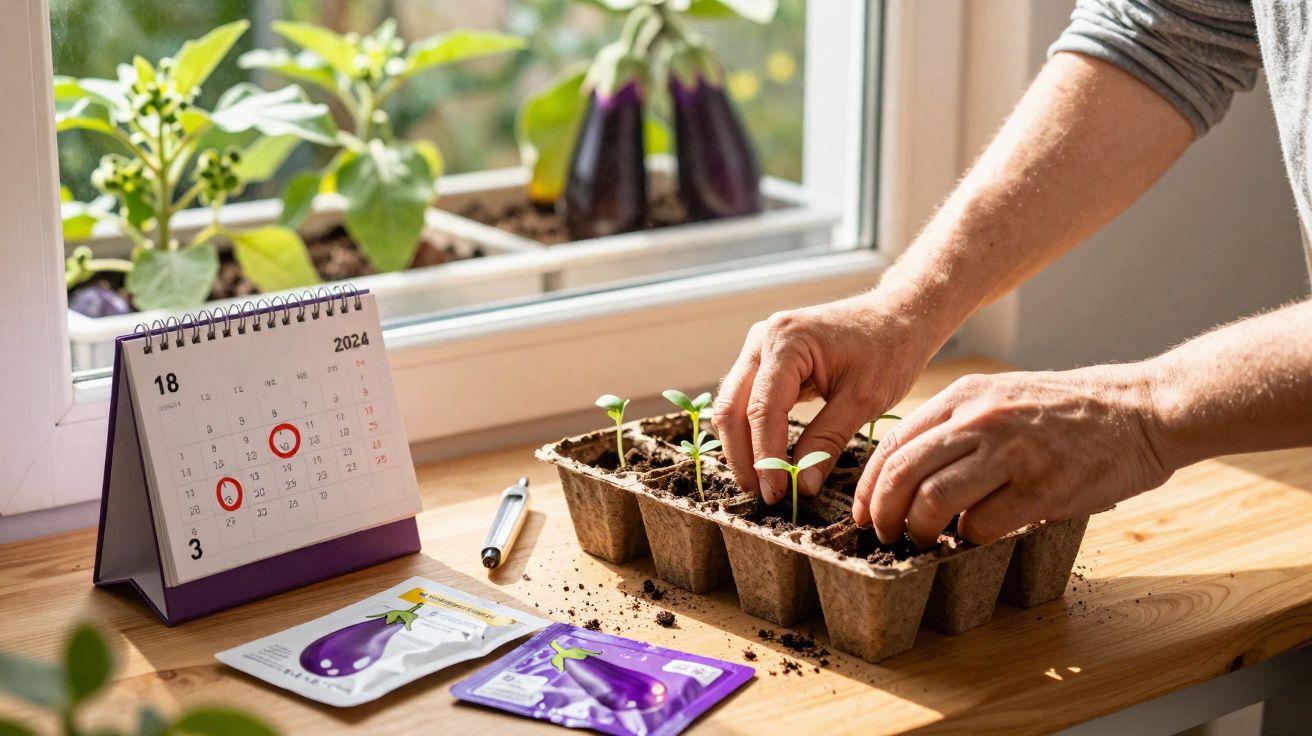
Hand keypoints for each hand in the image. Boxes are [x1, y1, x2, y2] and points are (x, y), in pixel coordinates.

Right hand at [713, 293, 942, 503]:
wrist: (899, 315)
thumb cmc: (889, 348)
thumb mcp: (864, 399)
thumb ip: (828, 440)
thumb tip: (803, 486)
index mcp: (786, 341)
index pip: (761, 409)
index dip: (765, 457)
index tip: (776, 494)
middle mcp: (762, 339)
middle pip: (731, 407)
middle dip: (743, 456)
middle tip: (762, 496)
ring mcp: (759, 347)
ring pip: (732, 405)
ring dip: (742, 446)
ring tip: (763, 483)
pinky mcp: (765, 360)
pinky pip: (745, 399)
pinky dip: (751, 431)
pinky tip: (766, 459)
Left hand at [853, 366, 1171, 546]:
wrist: (1143, 408)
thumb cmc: (1068, 410)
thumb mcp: (1001, 396)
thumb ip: (956, 425)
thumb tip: (908, 471)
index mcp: (965, 396)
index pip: (894, 443)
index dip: (869, 484)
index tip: (863, 511)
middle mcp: (982, 419)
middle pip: (903, 473)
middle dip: (883, 512)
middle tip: (885, 534)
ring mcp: (1012, 452)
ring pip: (933, 500)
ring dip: (921, 530)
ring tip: (925, 540)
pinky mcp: (1044, 487)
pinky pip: (983, 525)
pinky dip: (971, 539)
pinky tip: (978, 537)